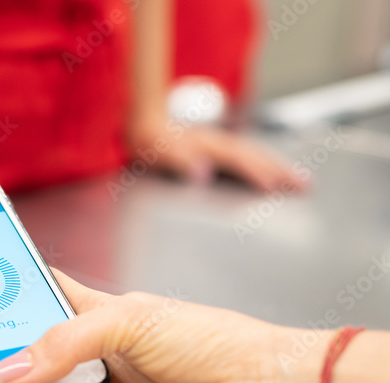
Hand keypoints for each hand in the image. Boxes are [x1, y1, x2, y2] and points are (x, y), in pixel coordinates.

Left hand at [131, 121, 309, 193]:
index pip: (236, 160)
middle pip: (256, 157)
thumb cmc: (151, 142)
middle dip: (280, 171)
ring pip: (258, 156)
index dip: (253, 172)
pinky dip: (268, 167)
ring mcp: (224, 146)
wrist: (148, 123)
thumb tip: (202, 174)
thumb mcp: (159, 152)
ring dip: (281, 169)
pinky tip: (280, 178)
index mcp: (207, 144)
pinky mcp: (223, 152)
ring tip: (304, 183)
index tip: (270, 186)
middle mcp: (221, 143)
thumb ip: (179, 162)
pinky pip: (251, 159)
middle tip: (306, 187)